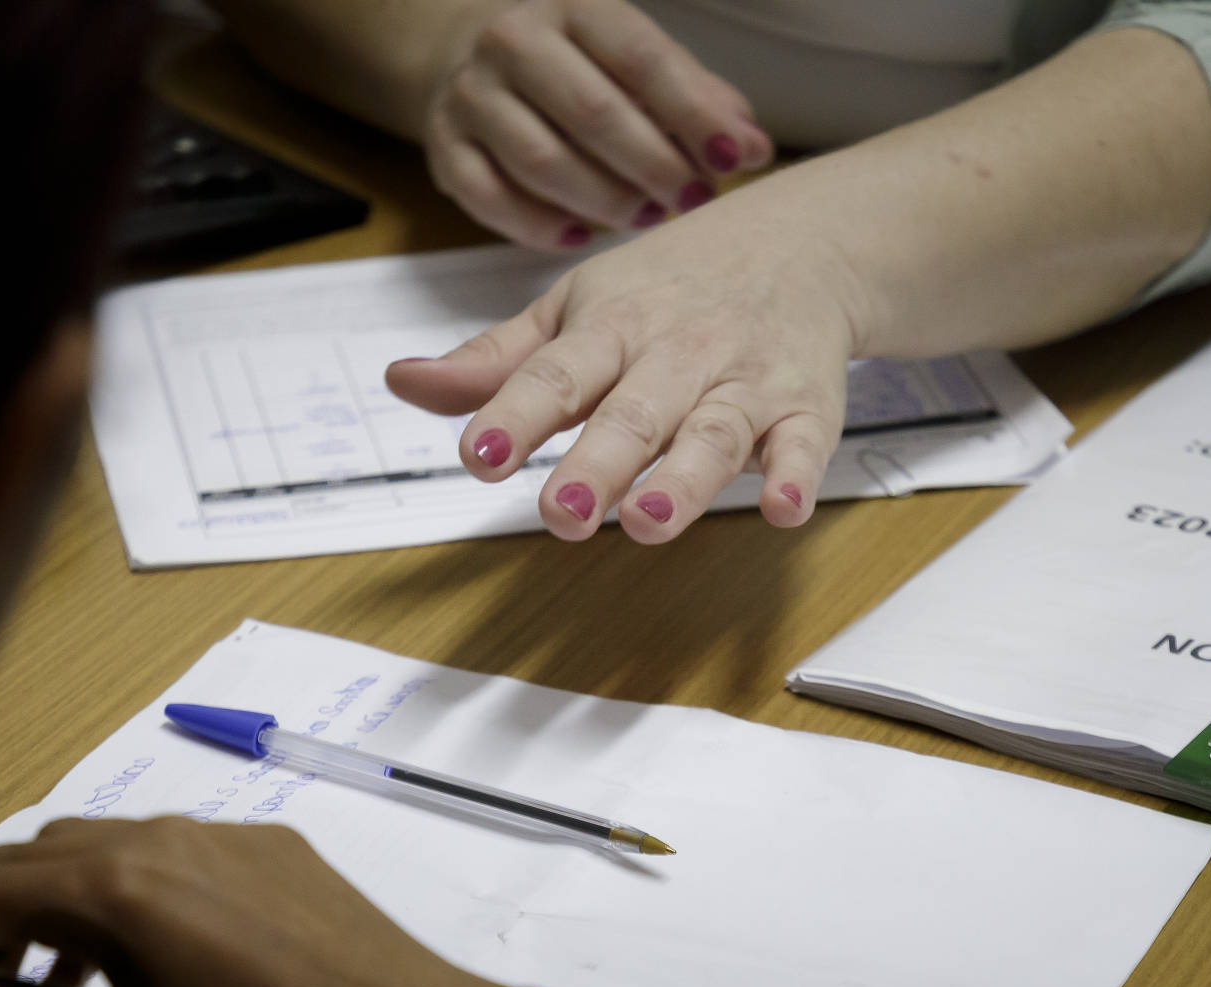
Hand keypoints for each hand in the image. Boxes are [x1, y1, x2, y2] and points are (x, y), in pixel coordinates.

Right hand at [0, 816, 540, 986]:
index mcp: (116, 889)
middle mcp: (160, 838)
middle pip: (27, 854)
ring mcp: (218, 831)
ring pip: (96, 844)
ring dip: (53, 896)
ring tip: (43, 979)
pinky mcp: (267, 841)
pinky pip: (166, 847)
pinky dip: (124, 888)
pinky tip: (134, 957)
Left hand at [385, 179, 864, 540]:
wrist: (801, 241)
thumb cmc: (668, 288)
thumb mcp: (573, 310)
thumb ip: (496, 362)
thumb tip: (404, 382)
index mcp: (610, 328)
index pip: (555, 374)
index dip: (514, 416)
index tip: (477, 459)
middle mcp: (676, 353)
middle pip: (634, 412)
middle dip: (599, 463)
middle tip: (564, 514)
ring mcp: (745, 380)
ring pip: (715, 431)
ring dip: (687, 477)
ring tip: (652, 519)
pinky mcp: (807, 405)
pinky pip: (806, 442)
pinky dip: (798, 473)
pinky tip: (784, 507)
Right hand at [423, 0, 770, 248]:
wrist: (464, 54)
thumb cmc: (575, 63)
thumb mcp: (632, 56)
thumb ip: (695, 97)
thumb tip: (754, 149)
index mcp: (573, 6)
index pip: (642, 59)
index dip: (693, 115)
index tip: (735, 160)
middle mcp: (513, 41)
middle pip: (592, 113)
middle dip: (652, 166)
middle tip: (690, 199)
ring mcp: (470, 95)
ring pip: (541, 162)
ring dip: (604, 201)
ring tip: (644, 216)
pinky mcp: (443, 149)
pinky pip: (492, 201)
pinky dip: (541, 228)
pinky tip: (580, 235)